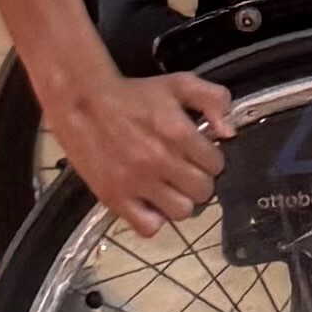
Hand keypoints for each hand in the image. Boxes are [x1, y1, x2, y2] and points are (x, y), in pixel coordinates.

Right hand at [44, 60, 236, 233]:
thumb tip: (228, 132)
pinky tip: (149, 202)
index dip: (210, 159)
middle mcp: (159, 161)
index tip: (197, 154)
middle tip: (184, 171)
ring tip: (168, 187)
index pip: (216, 165)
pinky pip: (148, 227)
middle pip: (203, 191)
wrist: (82, 102)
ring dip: (179, 200)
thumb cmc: (133, 95)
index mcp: (178, 133)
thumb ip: (212, 99)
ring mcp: (136, 183)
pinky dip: (153, 219)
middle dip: (198, 180)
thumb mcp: (178, 84)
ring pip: (181, 211)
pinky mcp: (115, 198)